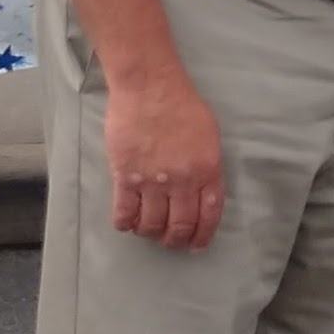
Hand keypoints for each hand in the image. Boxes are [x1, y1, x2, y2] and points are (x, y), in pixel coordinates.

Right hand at [104, 73, 223, 249]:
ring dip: (150, 232)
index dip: (202, 235)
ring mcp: (153, 181)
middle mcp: (182, 181)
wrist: (149, 88)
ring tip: (148, 229)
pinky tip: (128, 222)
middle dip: (175, 239)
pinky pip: (125, 213)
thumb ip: (208, 165)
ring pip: (152, 224)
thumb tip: (203, 190)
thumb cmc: (182, 105)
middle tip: (170, 240)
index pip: (209, 214)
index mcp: (208, 170)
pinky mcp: (125, 176)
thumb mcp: (209, 135)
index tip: (196, 245)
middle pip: (180, 225)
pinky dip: (126, 224)